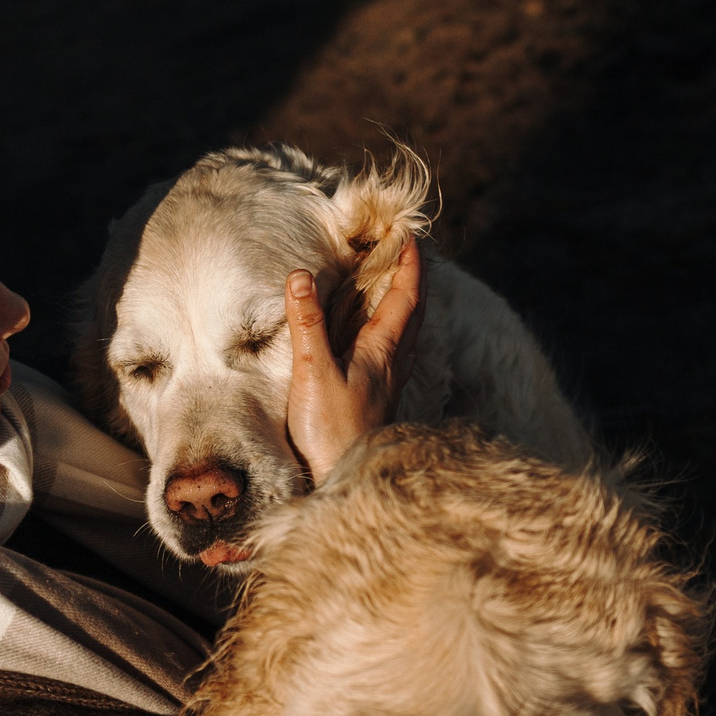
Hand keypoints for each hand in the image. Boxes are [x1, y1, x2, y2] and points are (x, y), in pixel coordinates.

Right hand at [284, 235, 425, 482]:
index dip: (409, 262)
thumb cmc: (332, 432)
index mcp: (383, 350)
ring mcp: (388, 383)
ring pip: (409, 332)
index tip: (408, 233)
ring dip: (407, 303)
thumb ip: (308, 324)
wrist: (343, 481)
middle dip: (414, 277)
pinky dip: (395, 330)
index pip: (405, 295)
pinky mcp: (378, 400)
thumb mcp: (313, 373)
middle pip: (415, 311)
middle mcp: (393, 364)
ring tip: (398, 285)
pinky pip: (397, 352)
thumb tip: (301, 276)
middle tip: (408, 250)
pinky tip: (383, 340)